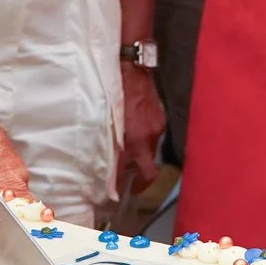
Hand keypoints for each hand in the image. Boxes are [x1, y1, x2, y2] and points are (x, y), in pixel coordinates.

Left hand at [115, 65, 165, 202]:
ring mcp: (155, 129)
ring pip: (149, 153)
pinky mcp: (160, 120)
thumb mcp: (105, 121)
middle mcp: (146, 139)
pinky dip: (144, 142)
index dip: (126, 187)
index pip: (132, 174)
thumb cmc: (112, 93)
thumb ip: (108, 143)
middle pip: (148, 172)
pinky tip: (136, 136)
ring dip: (141, 158)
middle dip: (140, 183)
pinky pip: (153, 138)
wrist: (130, 69)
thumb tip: (107, 162)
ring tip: (129, 159)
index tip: (119, 194)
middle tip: (132, 188)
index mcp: (132, 141)